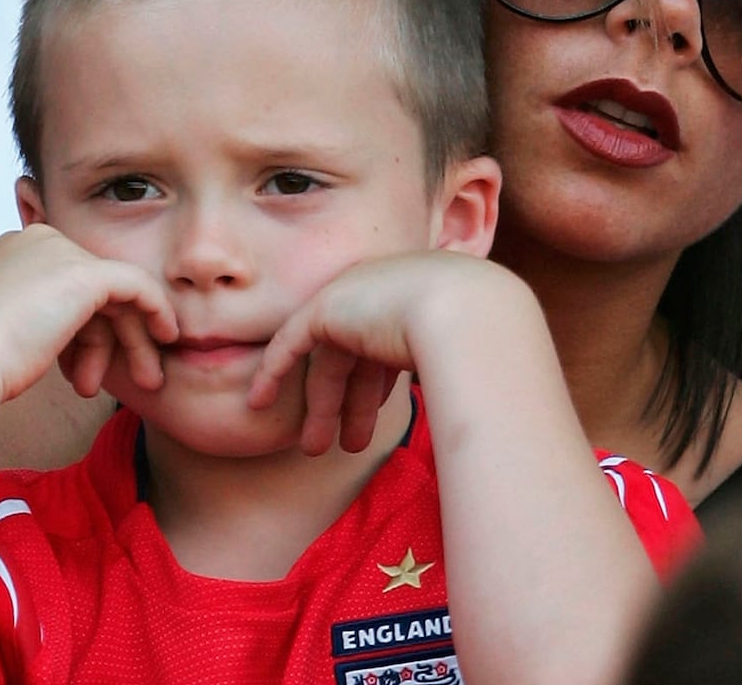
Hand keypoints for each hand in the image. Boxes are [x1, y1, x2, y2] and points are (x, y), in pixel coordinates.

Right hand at [0, 225, 178, 403]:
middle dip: (115, 339)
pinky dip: (156, 310)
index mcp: (12, 253)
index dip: (85, 336)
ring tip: (142, 384)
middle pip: (94, 290)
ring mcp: (59, 252)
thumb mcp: (7, 336)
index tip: (86, 377)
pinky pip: (136, 286)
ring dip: (131, 342)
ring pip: (116, 295)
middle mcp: (36, 241)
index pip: (67, 289)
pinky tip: (167, 337)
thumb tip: (71, 338)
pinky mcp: (84, 272)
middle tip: (138, 378)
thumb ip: (41, 323)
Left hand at [248, 251, 513, 455]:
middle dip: (349, 406)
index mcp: (418, 298)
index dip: (378, 388)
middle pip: (356, 357)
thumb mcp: (467, 359)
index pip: (387, 349)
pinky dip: (274, 372)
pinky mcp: (327, 306)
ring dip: (323, 407)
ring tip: (317, 450)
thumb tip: (473, 412)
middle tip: (345, 447)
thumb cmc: (482, 344)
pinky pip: (291, 342)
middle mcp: (384, 291)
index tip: (374, 420)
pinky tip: (259, 402)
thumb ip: (455, 373)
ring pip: (328, 359)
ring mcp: (355, 294)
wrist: (467, 312)